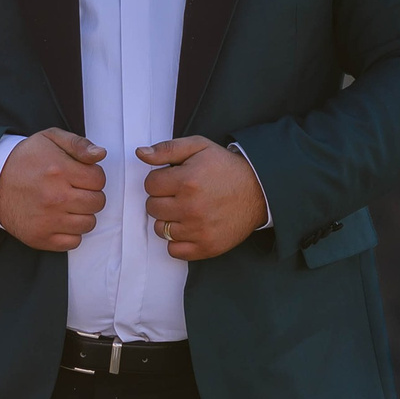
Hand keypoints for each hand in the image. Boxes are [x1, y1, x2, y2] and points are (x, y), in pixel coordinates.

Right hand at [0, 127, 107, 250]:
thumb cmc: (25, 159)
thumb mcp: (50, 138)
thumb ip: (78, 144)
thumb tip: (101, 154)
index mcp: (59, 170)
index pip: (99, 180)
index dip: (93, 176)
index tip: (81, 176)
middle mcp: (54, 197)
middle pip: (97, 202)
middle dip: (91, 194)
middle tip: (76, 190)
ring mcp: (47, 220)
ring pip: (89, 223)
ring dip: (83, 214)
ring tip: (68, 205)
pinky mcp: (40, 237)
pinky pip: (74, 242)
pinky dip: (71, 233)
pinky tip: (60, 219)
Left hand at [138, 137, 265, 261]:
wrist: (259, 190)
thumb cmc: (226, 167)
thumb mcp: (199, 147)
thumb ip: (167, 149)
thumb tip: (140, 153)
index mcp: (187, 181)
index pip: (149, 185)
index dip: (159, 180)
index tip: (173, 179)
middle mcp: (191, 208)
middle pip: (152, 207)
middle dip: (162, 199)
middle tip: (179, 194)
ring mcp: (199, 230)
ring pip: (161, 230)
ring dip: (168, 220)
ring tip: (185, 210)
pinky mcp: (207, 247)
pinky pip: (174, 250)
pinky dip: (178, 241)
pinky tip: (189, 227)